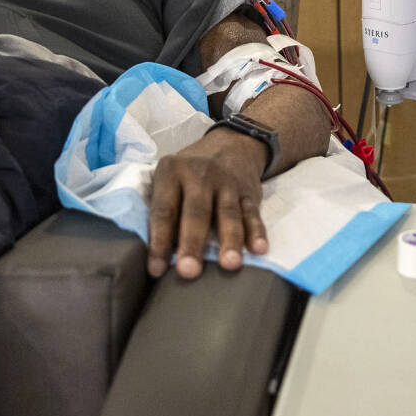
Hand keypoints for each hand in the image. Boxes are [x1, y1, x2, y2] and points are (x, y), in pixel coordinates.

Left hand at [147, 129, 269, 277]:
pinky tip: (259, 250)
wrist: (232, 144)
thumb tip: (158, 253)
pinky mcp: (249, 192)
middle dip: (192, 243)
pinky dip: (257, 232)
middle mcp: (200, 176)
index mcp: (172, 172)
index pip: (164, 210)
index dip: (159, 241)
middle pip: (196, 213)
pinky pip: (253, 214)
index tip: (156, 269)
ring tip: (229, 264)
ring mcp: (228, 184)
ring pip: (228, 214)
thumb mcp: (170, 177)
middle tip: (188, 271)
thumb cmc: (190, 172)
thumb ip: (164, 207)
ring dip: (230, 240)